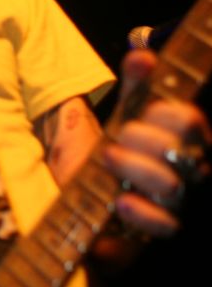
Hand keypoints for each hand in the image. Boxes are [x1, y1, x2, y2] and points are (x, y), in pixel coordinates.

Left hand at [104, 49, 210, 237]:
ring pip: (173, 186)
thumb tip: (142, 57)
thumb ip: (135, 86)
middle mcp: (188, 170)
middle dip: (147, 138)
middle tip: (119, 134)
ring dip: (137, 168)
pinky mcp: (156, 229)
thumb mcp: (126, 113)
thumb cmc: (120, 147)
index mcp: (187, 138)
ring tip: (108, 158)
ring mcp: (175, 201)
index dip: (170, 113)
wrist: (92, 192)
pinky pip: (164, 226)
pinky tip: (119, 201)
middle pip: (184, 152)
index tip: (148, 110)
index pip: (193, 123)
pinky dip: (142, 212)